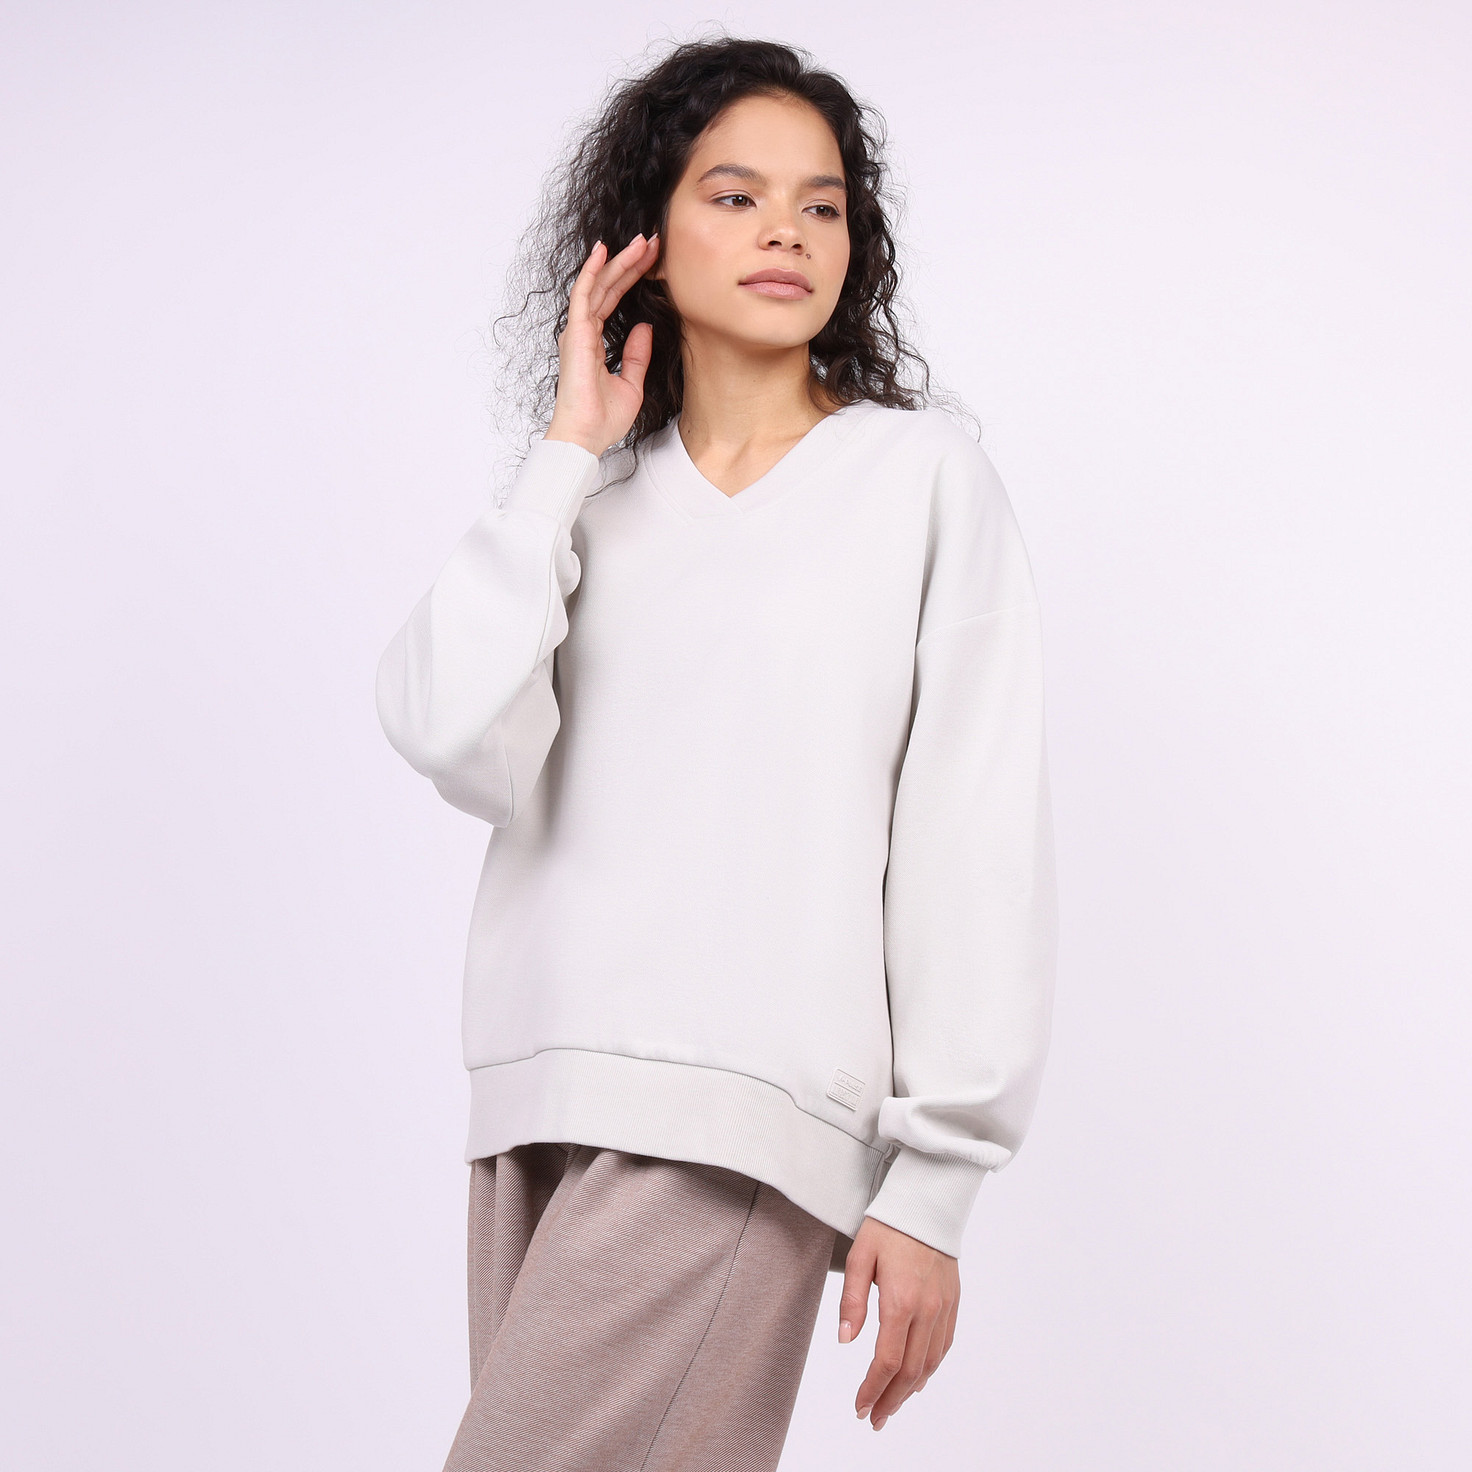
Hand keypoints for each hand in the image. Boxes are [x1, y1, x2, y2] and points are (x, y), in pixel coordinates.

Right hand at [543, 234, 659, 458]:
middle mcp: (584, 332)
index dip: (633, 278)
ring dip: (619, 261)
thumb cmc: (603, 418)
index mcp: (595, 342)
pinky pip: (584, 295)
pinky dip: (593, 271)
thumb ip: (637, 355)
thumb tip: (645, 327)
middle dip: (631, 263)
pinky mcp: (576, 333)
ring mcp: (578, 331)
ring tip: (642, 241)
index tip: (654, 261)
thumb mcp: (632, 383)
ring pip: (599, 285)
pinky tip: (604, 251)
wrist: (586, 436)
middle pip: (609, 287)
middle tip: (653, 241)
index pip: (614, 300)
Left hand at [839, 1215, 959, 1430]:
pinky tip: (917, 1378)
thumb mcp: (859, 1256)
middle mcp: (928, 1309)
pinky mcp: (953, 1302)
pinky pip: (945, 1345)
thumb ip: (852, 1299)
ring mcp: (944, 1307)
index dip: (872, 1389)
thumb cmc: (888, 1226)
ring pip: (930, 1363)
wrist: (927, 1202)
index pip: (887, 1360)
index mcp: (901, 1299)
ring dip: (911, 1391)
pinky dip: (930, 1368)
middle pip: (911, 1370)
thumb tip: (845, 1340)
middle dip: (891, 1400)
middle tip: (874, 1419)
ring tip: (891, 1406)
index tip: (859, 1407)